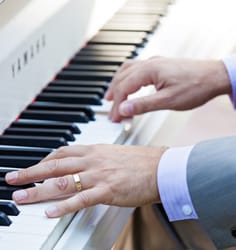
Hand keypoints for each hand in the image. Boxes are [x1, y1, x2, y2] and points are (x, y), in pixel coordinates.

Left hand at [5, 144, 166, 217]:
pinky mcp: (108, 190)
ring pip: (63, 181)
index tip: (35, 166)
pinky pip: (81, 199)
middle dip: (31, 172)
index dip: (45, 160)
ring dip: (39, 189)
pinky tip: (50, 212)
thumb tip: (85, 165)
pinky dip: (64, 206)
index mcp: (95, 150)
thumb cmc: (140, 161)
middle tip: (13, 178)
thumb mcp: (114, 154)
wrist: (160, 167)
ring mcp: (99, 175)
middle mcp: (93, 160)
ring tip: (21, 196)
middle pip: (55, 165)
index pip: (63, 152)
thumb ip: (97, 158)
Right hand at [105, 57, 230, 121]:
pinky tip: (128, 85)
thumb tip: (124, 109)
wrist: (215, 76)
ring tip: (110, 97)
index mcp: (149, 70)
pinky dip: (127, 79)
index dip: (117, 104)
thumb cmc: (196, 86)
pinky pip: (136, 70)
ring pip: (127, 71)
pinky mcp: (160, 66)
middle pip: (122, 79)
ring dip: (117, 85)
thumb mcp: (168, 100)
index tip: (114, 117)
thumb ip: (143, 105)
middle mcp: (149, 63)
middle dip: (114, 96)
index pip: (124, 88)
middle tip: (111, 112)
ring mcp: (154, 63)